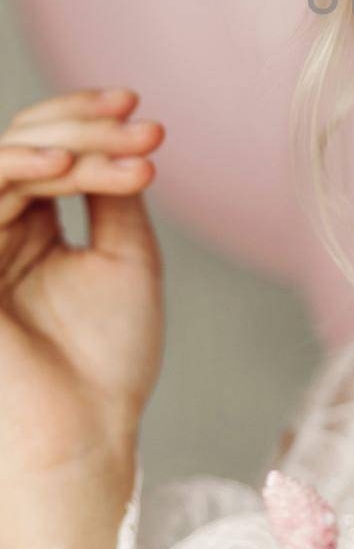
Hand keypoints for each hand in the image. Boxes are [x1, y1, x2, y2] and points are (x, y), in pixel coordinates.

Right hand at [0, 87, 164, 548]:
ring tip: (128, 145)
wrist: (84, 434)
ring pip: (4, 161)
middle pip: (23, 143)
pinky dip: (21, 170)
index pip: (48, 151)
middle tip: (140, 119)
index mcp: (31, 229)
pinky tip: (68, 169)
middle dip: (84, 123)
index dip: (89, 122)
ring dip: (69, 145)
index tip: (145, 114)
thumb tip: (120, 132)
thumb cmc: (106, 360)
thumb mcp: (125, 258)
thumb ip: (112, 193)